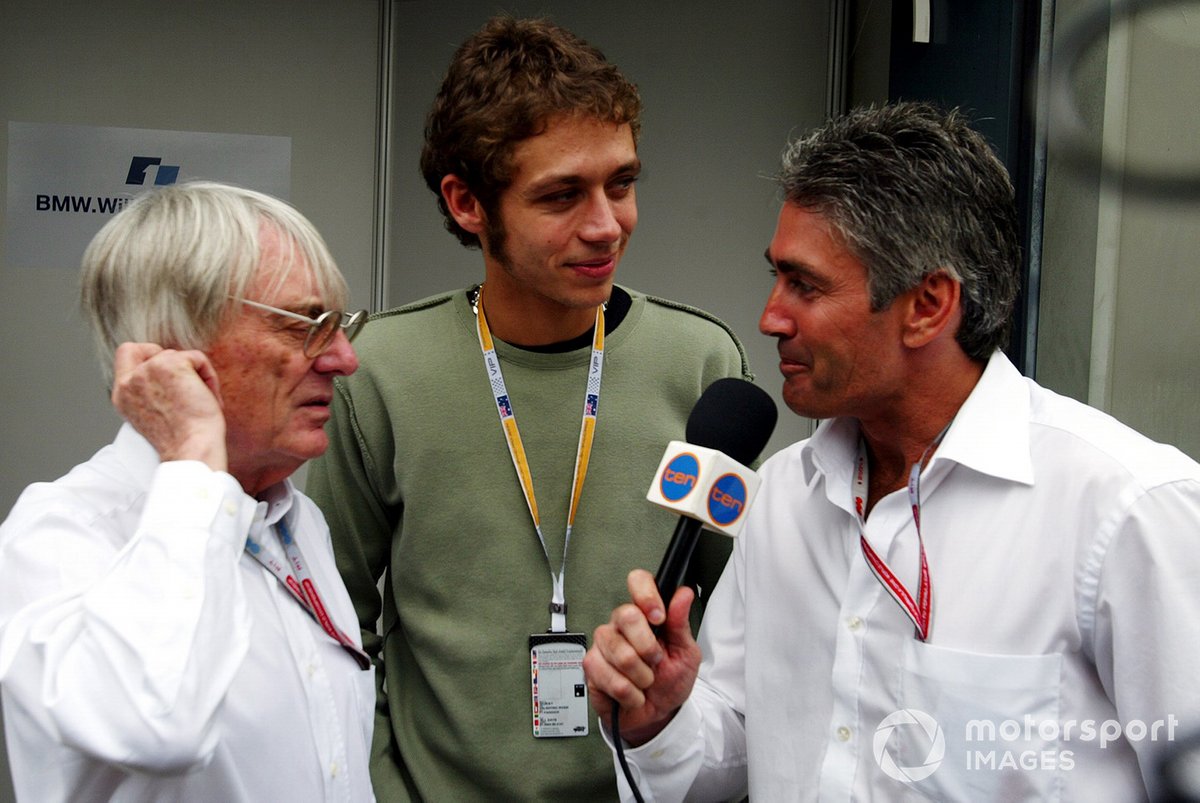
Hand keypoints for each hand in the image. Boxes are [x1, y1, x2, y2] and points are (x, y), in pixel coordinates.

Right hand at [111, 343, 227, 470]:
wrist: (191, 449)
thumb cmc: (182, 440)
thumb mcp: (154, 413)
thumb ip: (151, 390)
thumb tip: (172, 376)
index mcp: (122, 395)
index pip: (127, 353)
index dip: (149, 355)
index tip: (168, 376)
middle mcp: (129, 381)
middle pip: (155, 350)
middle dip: (177, 366)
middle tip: (189, 390)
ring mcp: (147, 370)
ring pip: (178, 356)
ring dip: (195, 376)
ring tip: (200, 402)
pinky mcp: (170, 364)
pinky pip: (197, 358)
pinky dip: (209, 376)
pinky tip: (208, 398)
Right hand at [584, 569, 700, 745]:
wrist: (658, 714)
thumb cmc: (670, 680)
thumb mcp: (686, 653)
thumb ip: (681, 623)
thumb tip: (683, 594)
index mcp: (644, 614)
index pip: (638, 582)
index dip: (646, 595)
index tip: (659, 617)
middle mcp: (621, 624)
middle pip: (627, 615)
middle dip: (648, 646)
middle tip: (656, 661)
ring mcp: (603, 644)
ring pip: (619, 651)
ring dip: (640, 675)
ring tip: (645, 681)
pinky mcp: (591, 666)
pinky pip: (607, 675)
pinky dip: (628, 692)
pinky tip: (632, 693)